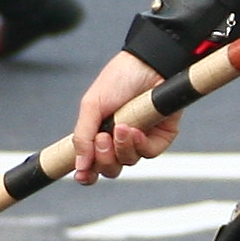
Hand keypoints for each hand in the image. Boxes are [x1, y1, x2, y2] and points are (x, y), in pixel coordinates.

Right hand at [65, 47, 177, 182]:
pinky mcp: (161, 136)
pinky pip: (149, 153)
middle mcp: (120, 140)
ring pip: (129, 162)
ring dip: (121, 148)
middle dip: (104, 159)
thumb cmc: (118, 79)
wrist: (148, 64)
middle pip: (110, 168)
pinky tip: (136, 130)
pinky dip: (140, 144)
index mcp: (100, 134)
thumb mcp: (91, 105)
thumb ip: (82, 136)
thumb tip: (78, 166)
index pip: (93, 164)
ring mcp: (141, 139)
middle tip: (103, 138)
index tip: (82, 176)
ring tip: (121, 127)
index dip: (87, 174)